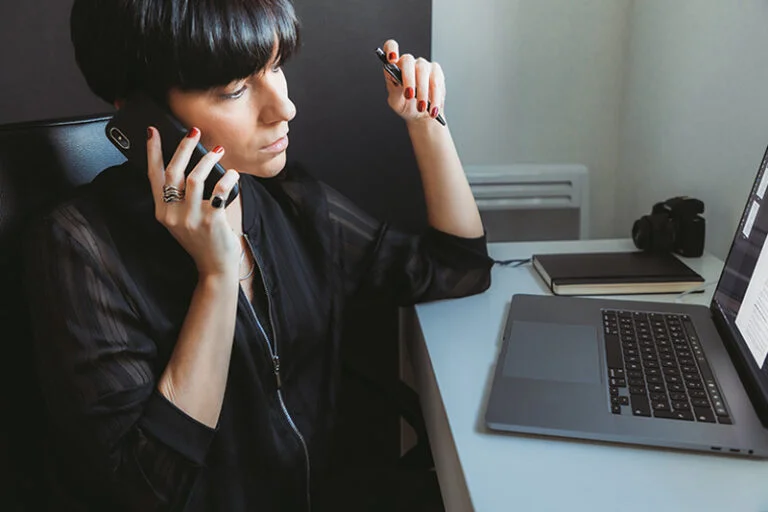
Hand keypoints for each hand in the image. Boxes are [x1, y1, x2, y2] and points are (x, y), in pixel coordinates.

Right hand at [146, 126, 240, 278]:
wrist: (214, 266)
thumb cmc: (202, 239)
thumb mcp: (182, 220)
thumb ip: (179, 198)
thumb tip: (188, 164)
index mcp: (162, 211)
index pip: (153, 176)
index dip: (153, 152)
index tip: (153, 131)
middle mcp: (172, 214)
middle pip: (173, 172)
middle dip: (184, 147)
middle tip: (194, 132)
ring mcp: (190, 218)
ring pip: (195, 178)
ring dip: (208, 160)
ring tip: (218, 151)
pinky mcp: (211, 220)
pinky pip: (219, 190)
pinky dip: (228, 178)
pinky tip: (233, 174)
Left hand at [381, 39, 444, 124]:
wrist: (421, 115)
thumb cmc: (406, 106)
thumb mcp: (395, 102)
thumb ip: (393, 89)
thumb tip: (393, 77)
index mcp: (395, 66)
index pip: (391, 47)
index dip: (391, 50)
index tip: (391, 60)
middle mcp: (409, 62)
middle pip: (408, 61)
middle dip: (409, 79)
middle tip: (409, 96)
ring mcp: (423, 65)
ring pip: (423, 71)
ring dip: (423, 92)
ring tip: (421, 108)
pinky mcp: (436, 72)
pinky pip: (436, 81)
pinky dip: (434, 97)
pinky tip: (432, 108)